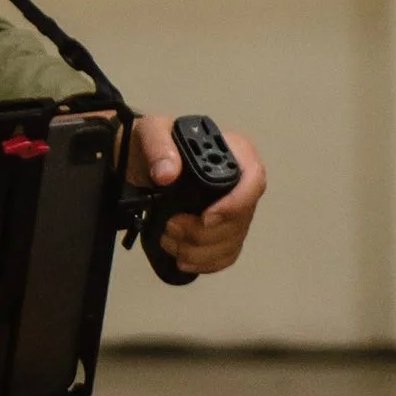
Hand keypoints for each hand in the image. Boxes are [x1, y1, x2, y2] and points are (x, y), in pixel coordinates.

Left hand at [128, 114, 265, 276]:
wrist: (141, 162)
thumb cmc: (152, 143)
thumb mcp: (150, 133)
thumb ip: (158, 147)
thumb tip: (167, 174)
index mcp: (234, 152)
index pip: (254, 180)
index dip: (236, 204)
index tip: (205, 217)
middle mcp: (241, 182)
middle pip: (241, 219)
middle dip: (204, 233)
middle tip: (171, 227)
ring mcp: (234, 208)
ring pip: (232, 242)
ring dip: (199, 250)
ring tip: (169, 240)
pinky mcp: (223, 229)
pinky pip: (226, 255)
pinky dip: (206, 263)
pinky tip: (183, 259)